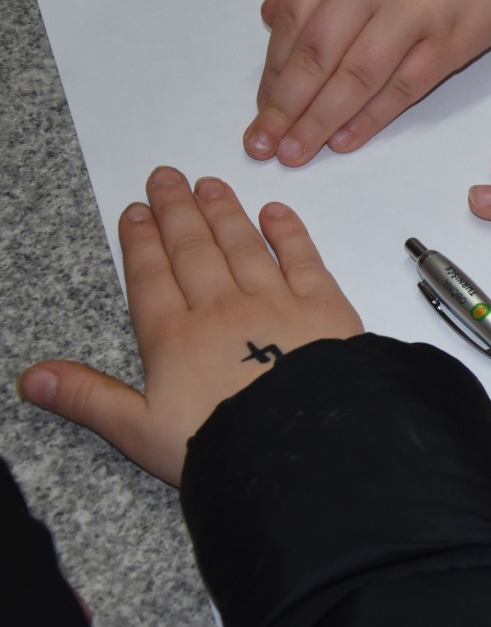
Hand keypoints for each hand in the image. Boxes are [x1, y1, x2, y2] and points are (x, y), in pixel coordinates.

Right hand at [16, 167, 362, 485]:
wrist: (302, 449)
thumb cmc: (223, 446)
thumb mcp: (140, 432)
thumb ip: (88, 398)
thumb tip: (31, 376)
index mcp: (176, 340)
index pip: (152, 279)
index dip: (142, 243)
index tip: (136, 211)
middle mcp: (222, 311)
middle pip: (193, 252)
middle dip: (178, 212)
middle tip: (167, 177)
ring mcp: (275, 304)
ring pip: (243, 247)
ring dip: (224, 213)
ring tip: (210, 185)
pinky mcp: (324, 308)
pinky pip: (303, 260)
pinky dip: (289, 233)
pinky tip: (276, 212)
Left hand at [245, 0, 490, 167]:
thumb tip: (271, 16)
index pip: (289, 23)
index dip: (272, 73)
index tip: (262, 108)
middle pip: (313, 57)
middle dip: (284, 109)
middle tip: (263, 146)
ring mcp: (409, 15)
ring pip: (352, 80)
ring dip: (319, 123)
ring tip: (295, 153)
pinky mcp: (448, 43)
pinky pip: (401, 89)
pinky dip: (370, 119)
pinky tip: (345, 140)